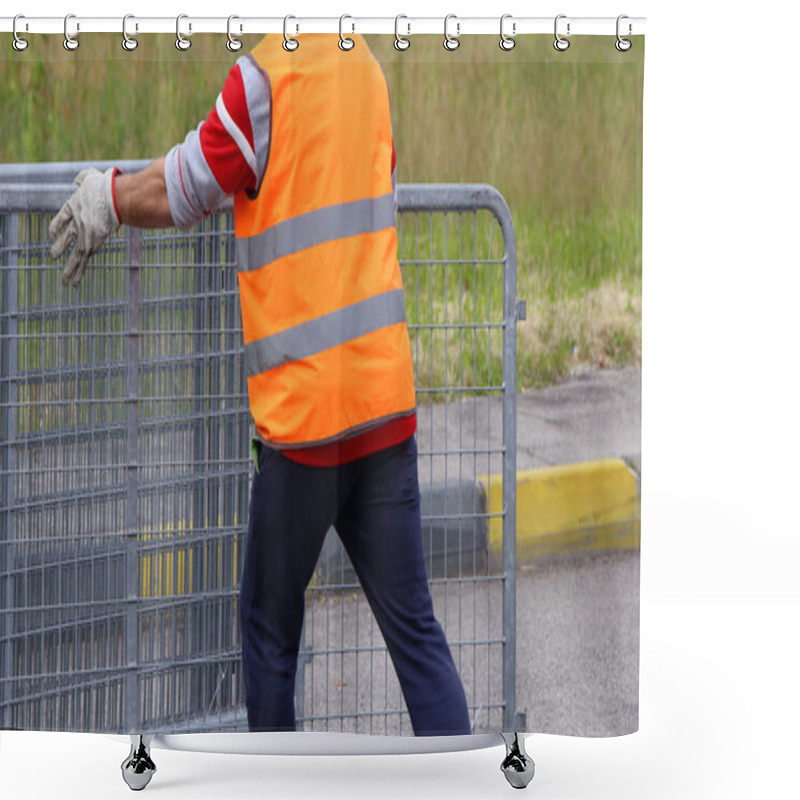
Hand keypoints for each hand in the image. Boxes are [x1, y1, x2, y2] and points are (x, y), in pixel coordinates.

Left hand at [49, 167, 120, 287]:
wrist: (113, 197)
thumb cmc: (105, 186)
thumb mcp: (90, 176)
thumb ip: (82, 178)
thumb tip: (78, 180)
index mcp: (74, 207)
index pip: (61, 219)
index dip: (56, 227)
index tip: (52, 234)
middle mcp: (76, 223)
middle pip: (67, 238)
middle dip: (60, 248)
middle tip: (53, 256)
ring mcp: (83, 234)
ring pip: (74, 255)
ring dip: (68, 268)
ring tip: (63, 280)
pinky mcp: (92, 243)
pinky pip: (83, 261)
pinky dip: (78, 273)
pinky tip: (74, 283)